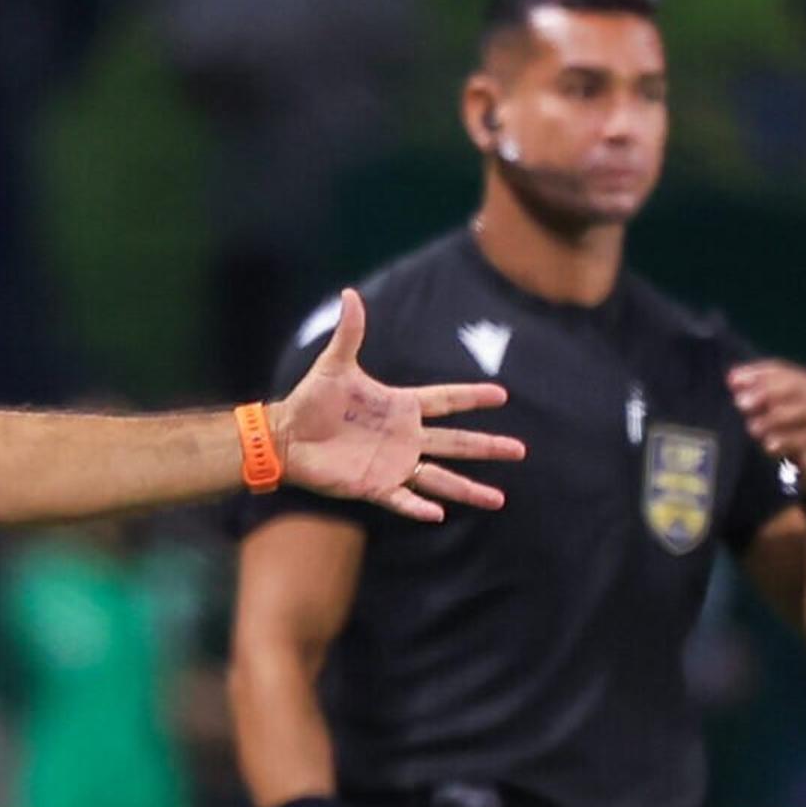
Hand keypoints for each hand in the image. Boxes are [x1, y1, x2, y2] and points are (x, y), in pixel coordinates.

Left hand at [273, 290, 524, 522]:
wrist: (285, 437)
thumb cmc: (311, 400)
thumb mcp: (334, 365)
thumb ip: (350, 332)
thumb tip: (350, 293)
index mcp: (400, 406)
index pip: (446, 400)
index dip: (472, 397)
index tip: (502, 395)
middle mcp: (404, 437)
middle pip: (456, 442)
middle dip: (487, 446)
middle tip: (520, 450)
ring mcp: (392, 463)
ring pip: (439, 477)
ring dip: (468, 487)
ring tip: (499, 498)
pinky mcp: (373, 485)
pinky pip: (402, 498)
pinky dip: (418, 505)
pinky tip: (439, 513)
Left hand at [728, 359, 805, 500]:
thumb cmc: (794, 440)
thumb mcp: (773, 420)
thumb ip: (757, 402)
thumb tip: (732, 382)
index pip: (782, 371)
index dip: (757, 373)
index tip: (731, 380)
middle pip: (795, 386)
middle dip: (765, 392)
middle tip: (740, 403)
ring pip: (804, 410)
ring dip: (775, 417)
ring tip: (752, 429)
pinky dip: (789, 440)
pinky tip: (769, 446)